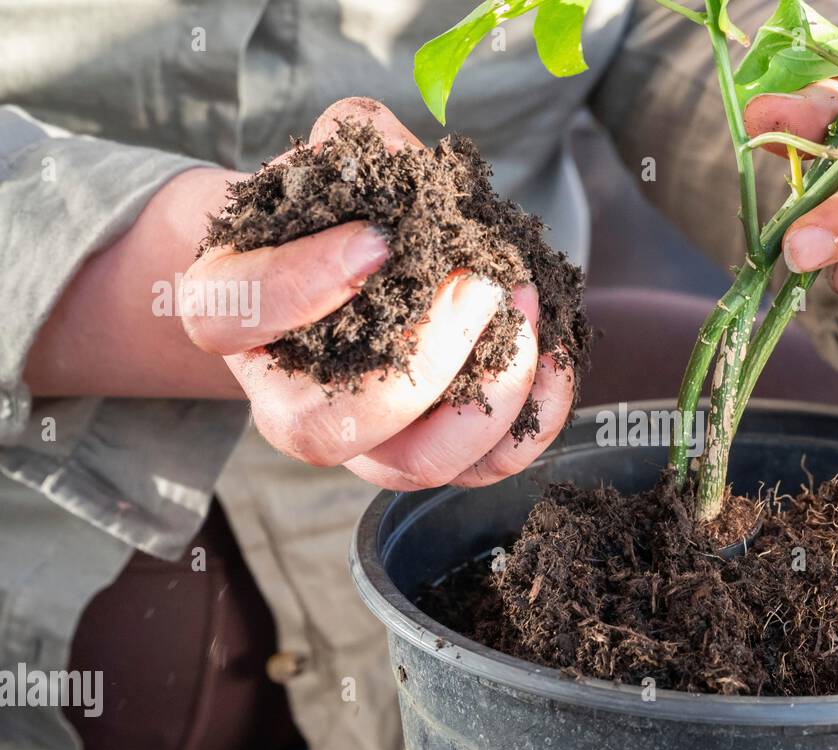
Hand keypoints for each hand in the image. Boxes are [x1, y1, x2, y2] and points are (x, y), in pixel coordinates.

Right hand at [180, 98, 573, 489]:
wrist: (364, 266)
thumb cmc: (343, 211)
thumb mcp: (336, 156)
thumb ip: (359, 141)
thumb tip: (403, 161)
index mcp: (232, 316)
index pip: (230, 317)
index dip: (301, 285)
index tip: (378, 241)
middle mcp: (285, 401)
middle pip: (330, 427)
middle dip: (422, 357)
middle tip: (478, 282)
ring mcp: (361, 443)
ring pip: (415, 464)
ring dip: (488, 395)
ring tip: (524, 308)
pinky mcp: (430, 454)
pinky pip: (483, 469)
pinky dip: (533, 417)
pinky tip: (555, 351)